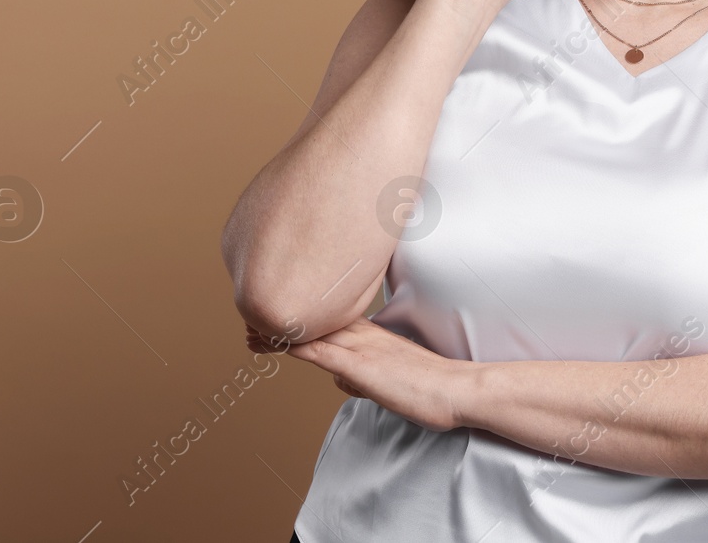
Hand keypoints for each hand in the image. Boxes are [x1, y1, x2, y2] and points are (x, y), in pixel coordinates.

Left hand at [260, 316, 473, 432]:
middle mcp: (365, 335)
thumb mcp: (394, 380)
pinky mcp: (359, 366)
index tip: (283, 317)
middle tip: (253, 317)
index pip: (332, 321)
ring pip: (310, 333)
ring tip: (249, 332)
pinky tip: (269, 341)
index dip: (305, 319)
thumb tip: (344, 380)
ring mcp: (361, 348)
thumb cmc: (435, 389)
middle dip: (285, 321)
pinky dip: (291, 344)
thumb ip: (366, 376)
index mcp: (375, 335)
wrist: (458, 390)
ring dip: (277, 332)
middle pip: (316, 321)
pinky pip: (316, 352)